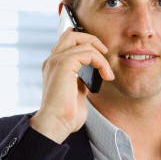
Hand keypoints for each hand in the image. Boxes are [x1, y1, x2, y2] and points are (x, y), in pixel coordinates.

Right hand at [31, 27, 114, 143]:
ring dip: (100, 56)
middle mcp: (52, 60)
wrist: (56, 124)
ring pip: (82, 42)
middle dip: (92, 41)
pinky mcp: (64, 64)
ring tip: (107, 74)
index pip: (67, 42)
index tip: (100, 57)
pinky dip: (101, 62)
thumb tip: (90, 79)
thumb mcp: (76, 95)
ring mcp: (56, 60)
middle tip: (105, 54)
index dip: (85, 44)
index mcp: (54, 67)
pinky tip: (106, 76)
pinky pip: (88, 53)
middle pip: (72, 34)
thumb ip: (81, 83)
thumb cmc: (65, 116)